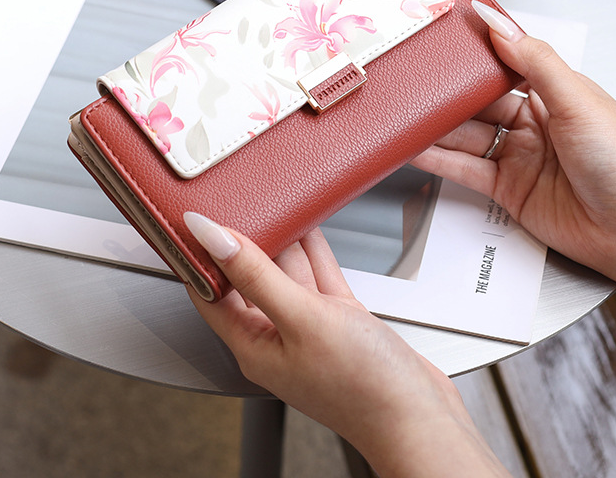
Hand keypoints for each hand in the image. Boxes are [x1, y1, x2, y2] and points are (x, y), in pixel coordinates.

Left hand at [183, 214, 510, 477]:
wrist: (418, 416)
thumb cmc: (362, 387)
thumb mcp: (302, 319)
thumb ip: (257, 276)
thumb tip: (213, 238)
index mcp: (252, 344)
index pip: (209, 292)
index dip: (200, 255)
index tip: (197, 217)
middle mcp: (277, 335)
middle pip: (249, 277)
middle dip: (246, 240)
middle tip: (241, 200)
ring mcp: (309, 327)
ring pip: (287, 272)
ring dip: (283, 240)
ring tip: (274, 203)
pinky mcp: (338, 320)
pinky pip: (318, 276)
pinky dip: (314, 251)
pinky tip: (311, 227)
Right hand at [412, 1, 615, 286]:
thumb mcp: (577, 100)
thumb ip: (534, 60)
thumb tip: (499, 23)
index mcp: (555, 94)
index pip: (505, 65)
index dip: (476, 55)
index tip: (446, 39)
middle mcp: (533, 124)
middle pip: (478, 104)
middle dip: (449, 95)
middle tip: (417, 82)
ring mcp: (518, 157)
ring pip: (467, 136)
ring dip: (438, 128)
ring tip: (408, 115)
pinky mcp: (505, 189)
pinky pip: (464, 169)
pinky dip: (439, 159)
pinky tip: (418, 149)